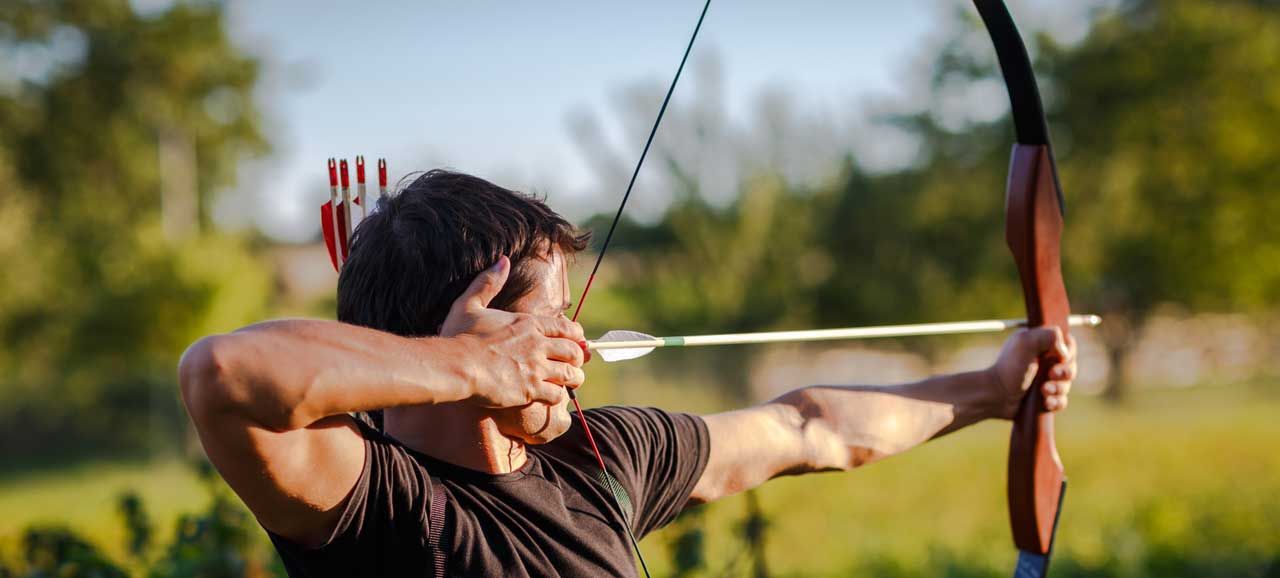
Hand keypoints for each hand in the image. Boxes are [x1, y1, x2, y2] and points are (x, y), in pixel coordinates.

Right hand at [439, 257, 585, 408]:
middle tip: (574, 364)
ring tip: (570, 382)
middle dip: (577, 358)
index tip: (576, 341)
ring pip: (571, 374)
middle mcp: (537, 345)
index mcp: (528, 324)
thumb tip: (503, 260)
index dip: (576, 336)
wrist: (454, 366)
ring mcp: (536, 368)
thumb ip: (488, 282)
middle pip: (574, 351)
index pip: (567, 328)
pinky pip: (556, 395)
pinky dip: (557, 396)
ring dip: (573, 378)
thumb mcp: (469, 304)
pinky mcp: (530, 390)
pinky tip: (551, 395)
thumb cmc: (459, 336)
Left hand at [987, 327, 1076, 418]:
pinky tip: (1045, 403)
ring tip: (1043, 391)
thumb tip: (1064, 351)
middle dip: (1064, 372)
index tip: (1059, 357)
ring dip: (1058, 389)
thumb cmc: (1009, 367)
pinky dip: (1056, 402)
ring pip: (1067, 385)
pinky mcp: (1045, 397)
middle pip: (1070, 365)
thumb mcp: (1026, 342)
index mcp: (1040, 344)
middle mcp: (1044, 361)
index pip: (1068, 344)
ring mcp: (1045, 380)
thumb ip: (1049, 335)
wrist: (996, 395)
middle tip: (1050, 375)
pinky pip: (1061, 401)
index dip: (1068, 352)